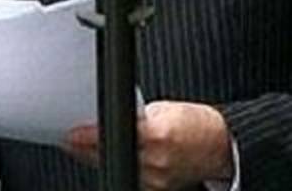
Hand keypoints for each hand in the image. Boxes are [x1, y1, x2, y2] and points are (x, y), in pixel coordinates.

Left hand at [64, 101, 233, 190]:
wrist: (220, 145)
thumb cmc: (194, 122)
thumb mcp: (162, 109)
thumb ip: (132, 116)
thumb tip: (101, 118)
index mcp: (157, 133)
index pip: (111, 135)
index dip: (86, 136)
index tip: (71, 133)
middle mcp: (156, 159)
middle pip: (107, 155)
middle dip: (85, 147)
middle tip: (71, 138)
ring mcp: (157, 178)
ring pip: (114, 167)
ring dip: (96, 157)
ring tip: (85, 145)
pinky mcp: (157, 188)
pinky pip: (127, 175)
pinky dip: (115, 165)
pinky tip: (108, 156)